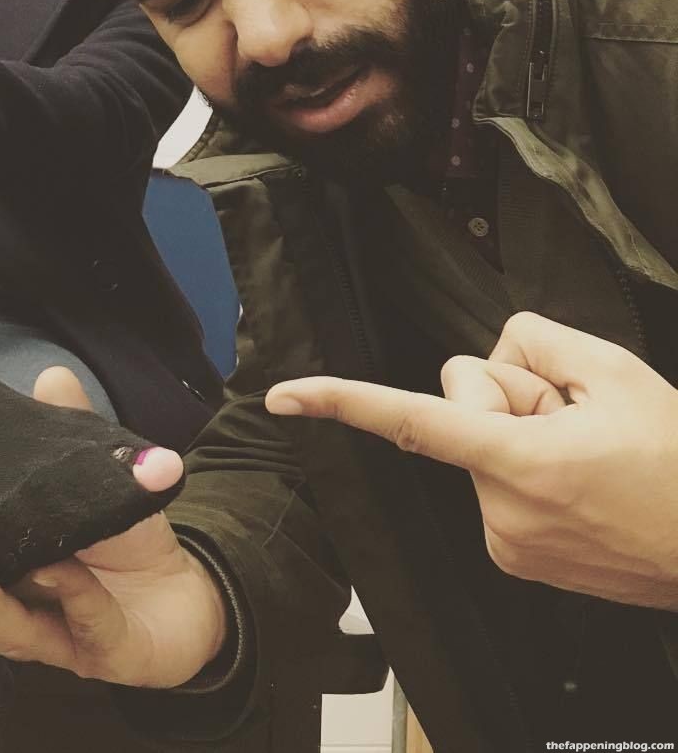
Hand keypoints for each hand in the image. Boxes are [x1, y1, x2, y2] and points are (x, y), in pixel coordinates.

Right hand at [0, 366, 227, 686]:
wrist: (186, 589)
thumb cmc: (116, 538)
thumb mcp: (87, 477)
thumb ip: (65, 430)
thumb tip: (50, 373)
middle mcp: (7, 612)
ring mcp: (53, 635)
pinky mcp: (101, 651)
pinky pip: (81, 627)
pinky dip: (73, 593)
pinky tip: (67, 564)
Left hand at [266, 312, 677, 608]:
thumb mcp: (614, 372)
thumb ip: (536, 339)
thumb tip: (496, 351)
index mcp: (517, 461)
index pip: (412, 420)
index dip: (341, 400)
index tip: (284, 395)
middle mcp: (498, 509)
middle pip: (460, 406)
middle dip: (506, 395)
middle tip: (573, 419)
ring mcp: (504, 542)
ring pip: (476, 445)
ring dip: (520, 436)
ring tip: (583, 458)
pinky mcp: (513, 560)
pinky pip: (492, 483)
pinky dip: (523, 470)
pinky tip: (575, 480)